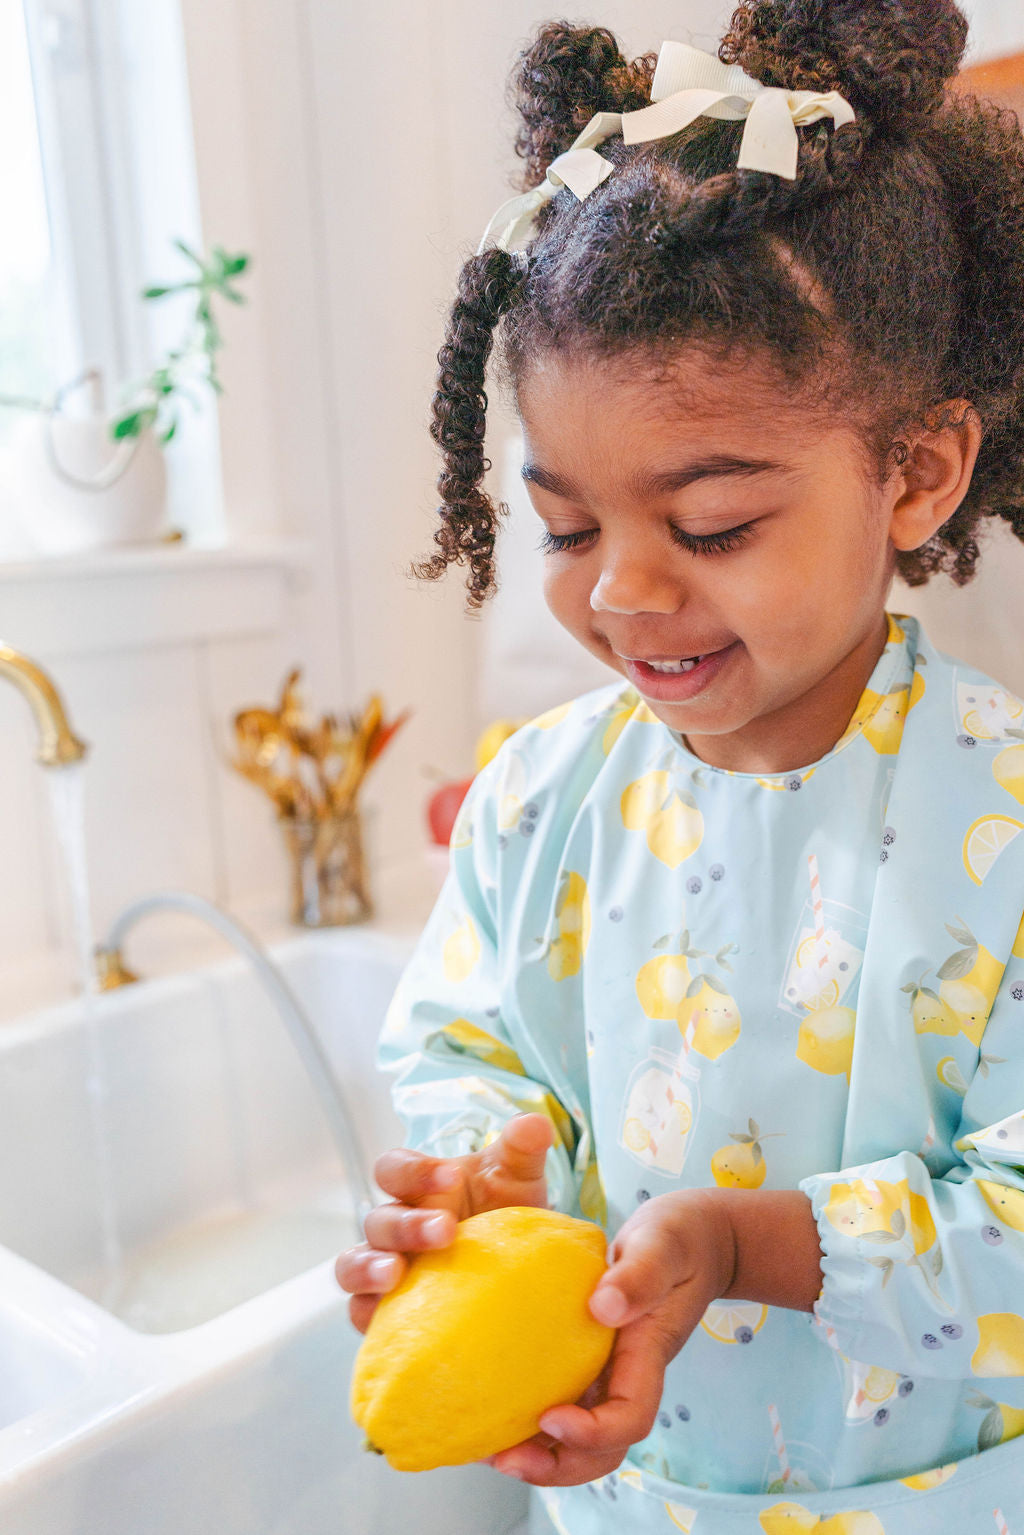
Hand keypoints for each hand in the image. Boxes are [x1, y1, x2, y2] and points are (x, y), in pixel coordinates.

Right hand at [335, 1112, 552, 1334]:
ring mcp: (386, 1266)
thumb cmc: (505, 1208)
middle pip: (379, 1220)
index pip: (394, 1168)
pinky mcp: (388, 1309)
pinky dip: (370, 1315)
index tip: (453, 1177)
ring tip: (395, 1276)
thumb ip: (522, 1148)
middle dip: (408, 1225)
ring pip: (352, 1265)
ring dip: (369, 1268)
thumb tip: (534, 1124)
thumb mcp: (517, 1176)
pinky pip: (362, 1312)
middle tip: (446, 1230)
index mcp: (417, 1185)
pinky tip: (392, 1321)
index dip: (415, 1171)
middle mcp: (395, 1224)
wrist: (515, 1262)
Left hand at [488, 1189, 734, 1485]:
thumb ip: (640, 1274)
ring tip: (485, 1448)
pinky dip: (527, 1417)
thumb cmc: (678, 1240)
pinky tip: (489, 1406)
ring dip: (537, 1454)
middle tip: (503, 1459)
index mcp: (646, 1356)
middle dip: (556, 1466)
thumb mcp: (662, 1245)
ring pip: (578, 1438)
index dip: (591, 1433)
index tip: (550, 1416)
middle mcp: (625, 1377)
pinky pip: (561, 1401)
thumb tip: (602, 1307)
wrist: (691, 1241)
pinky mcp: (587, 1361)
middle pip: (601, 1450)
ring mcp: (607, 1374)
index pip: (629, 1418)